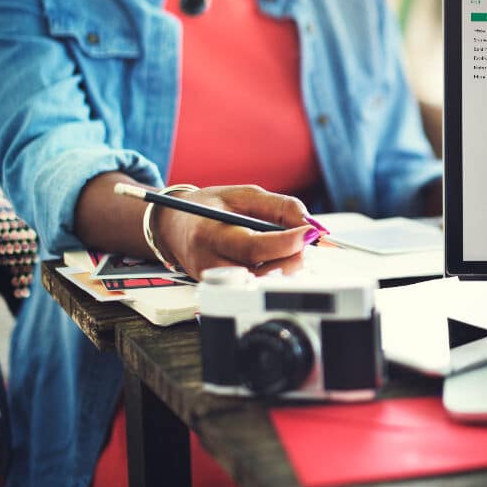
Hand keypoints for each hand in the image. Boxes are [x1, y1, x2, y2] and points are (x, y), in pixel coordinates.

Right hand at [153, 185, 319, 278]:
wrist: (174, 226)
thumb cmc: (210, 207)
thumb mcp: (244, 195)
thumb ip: (280, 207)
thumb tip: (312, 225)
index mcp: (209, 234)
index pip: (253, 247)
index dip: (286, 242)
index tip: (310, 232)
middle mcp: (208, 263)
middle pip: (261, 272)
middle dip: (293, 256)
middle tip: (305, 238)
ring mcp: (214, 282)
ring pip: (262, 284)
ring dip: (286, 266)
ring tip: (290, 245)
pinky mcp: (221, 291)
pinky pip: (256, 287)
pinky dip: (275, 273)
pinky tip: (277, 257)